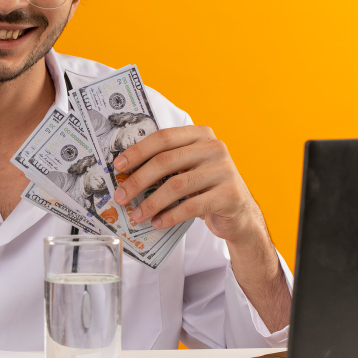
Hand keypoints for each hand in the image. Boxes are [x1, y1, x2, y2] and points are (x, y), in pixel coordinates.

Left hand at [112, 125, 262, 244]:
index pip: (163, 138)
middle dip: (138, 180)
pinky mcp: (229, 195)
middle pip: (165, 161)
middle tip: (121, 196)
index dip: (137, 151)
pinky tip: (157, 222)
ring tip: (136, 215)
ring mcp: (224, 170)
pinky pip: (191, 206)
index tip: (118, 166)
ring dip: (151, 202)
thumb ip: (165, 163)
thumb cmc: (205, 187)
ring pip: (177, 185)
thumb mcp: (187, 168)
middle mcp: (214, 147)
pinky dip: (170, 216)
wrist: (239, 212)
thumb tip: (124, 172)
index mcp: (200, 135)